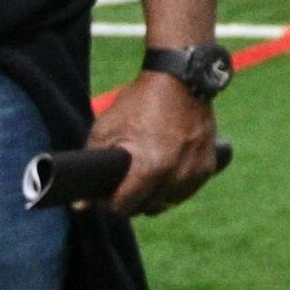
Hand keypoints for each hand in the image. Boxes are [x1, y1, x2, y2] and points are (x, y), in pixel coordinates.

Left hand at [86, 69, 220, 214]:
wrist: (180, 81)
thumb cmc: (140, 103)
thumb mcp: (106, 130)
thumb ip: (91, 167)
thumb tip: (81, 205)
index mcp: (150, 169)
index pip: (124, 207)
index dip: (109, 202)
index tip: (106, 193)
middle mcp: (176, 175)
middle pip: (147, 208)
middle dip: (132, 199)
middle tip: (123, 182)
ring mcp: (195, 172)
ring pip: (169, 202)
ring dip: (155, 196)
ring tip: (145, 176)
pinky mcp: (208, 166)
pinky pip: (187, 191)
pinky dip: (175, 187)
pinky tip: (165, 172)